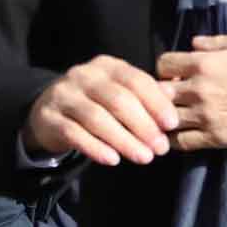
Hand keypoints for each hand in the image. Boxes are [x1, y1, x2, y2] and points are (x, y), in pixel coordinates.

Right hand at [25, 55, 174, 165]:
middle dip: (143, 126)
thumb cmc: (99, 103)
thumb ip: (147, 96)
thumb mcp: (122, 93)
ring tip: (144, 158)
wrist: (49, 111)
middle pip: (118, 100)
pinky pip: (74, 133)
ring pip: (97, 118)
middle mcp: (84, 75)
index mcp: (108, 66)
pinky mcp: (50, 117)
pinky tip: (113, 160)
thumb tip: (177, 103)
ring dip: (124, 140)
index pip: (136, 80)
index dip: (156, 103)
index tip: (172, 125)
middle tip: (161, 148)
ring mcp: (64, 95)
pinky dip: (95, 147)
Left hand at [157, 35, 226, 151]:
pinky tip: (178, 134)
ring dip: (165, 116)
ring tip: (172, 116)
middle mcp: (198, 90)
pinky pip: (181, 142)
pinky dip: (174, 139)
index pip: (163, 64)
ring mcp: (205, 116)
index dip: (167, 67)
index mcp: (204, 64)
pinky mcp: (215, 137)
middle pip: (159, 92)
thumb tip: (193, 44)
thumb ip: (217, 42)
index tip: (176, 72)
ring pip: (165, 118)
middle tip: (173, 95)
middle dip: (162, 92)